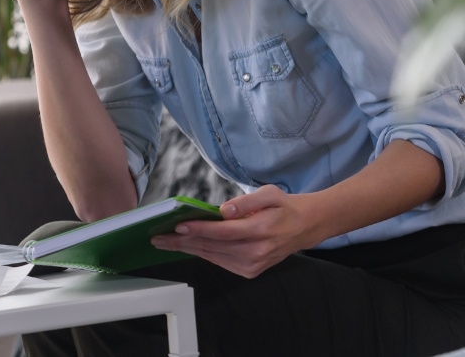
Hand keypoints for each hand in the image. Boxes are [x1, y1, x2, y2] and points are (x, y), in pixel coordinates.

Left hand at [150, 185, 320, 278]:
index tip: (178, 225)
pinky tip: (187, 246)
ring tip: (166, 242)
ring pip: (212, 256)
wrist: (305, 227)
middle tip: (159, 236)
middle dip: (183, 241)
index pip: (223, 231)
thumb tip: (224, 210)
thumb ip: (247, 201)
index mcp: (262, 230)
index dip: (198, 229)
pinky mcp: (250, 271)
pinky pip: (220, 261)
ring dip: (187, 249)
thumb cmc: (285, 207)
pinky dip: (202, 253)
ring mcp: (252, 265)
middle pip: (212, 246)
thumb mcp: (271, 193)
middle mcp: (256, 252)